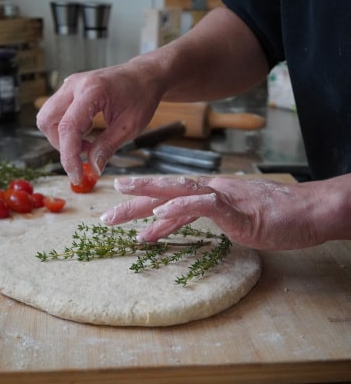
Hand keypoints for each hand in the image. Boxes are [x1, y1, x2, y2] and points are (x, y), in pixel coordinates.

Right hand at [36, 62, 162, 183]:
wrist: (144, 76)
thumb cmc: (142, 96)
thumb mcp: (130, 126)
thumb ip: (108, 146)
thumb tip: (94, 167)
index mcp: (92, 91)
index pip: (68, 127)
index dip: (69, 156)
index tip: (76, 175)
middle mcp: (75, 85)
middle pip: (47, 121)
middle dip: (61, 145)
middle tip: (84, 154)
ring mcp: (70, 86)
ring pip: (48, 117)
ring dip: (61, 138)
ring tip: (87, 144)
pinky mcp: (70, 91)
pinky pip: (56, 113)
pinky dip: (65, 129)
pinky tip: (85, 134)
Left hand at [100, 176, 336, 249]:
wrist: (307, 212)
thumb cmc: (272, 216)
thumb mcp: (229, 220)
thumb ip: (201, 217)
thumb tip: (172, 223)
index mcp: (208, 194)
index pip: (169, 197)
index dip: (143, 203)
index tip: (121, 211)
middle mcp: (210, 191)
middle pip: (165, 191)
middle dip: (133, 200)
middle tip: (106, 211)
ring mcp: (222, 197)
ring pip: (177, 192)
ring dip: (146, 198)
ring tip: (120, 204)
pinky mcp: (235, 208)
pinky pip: (203, 205)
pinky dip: (180, 208)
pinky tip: (159, 215)